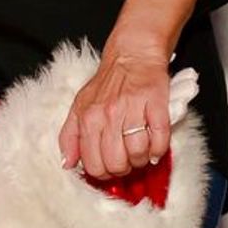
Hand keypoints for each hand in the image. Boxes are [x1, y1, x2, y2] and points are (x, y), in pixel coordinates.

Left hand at [58, 49, 170, 179]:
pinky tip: (155, 146)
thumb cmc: (108, 83)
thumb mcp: (79, 106)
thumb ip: (70, 136)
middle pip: (116, 163)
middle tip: (127, 159)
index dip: (104, 173)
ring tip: (141, 149)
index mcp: (88, 117)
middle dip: (124, 168)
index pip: (93, 164)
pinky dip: (159, 149)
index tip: (110, 167)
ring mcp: (133, 110)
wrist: (133, 54)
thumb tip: (67, 163)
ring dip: (142, 159)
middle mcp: (108, 114)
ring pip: (138, 154)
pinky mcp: (156, 105)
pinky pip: (160, 140)